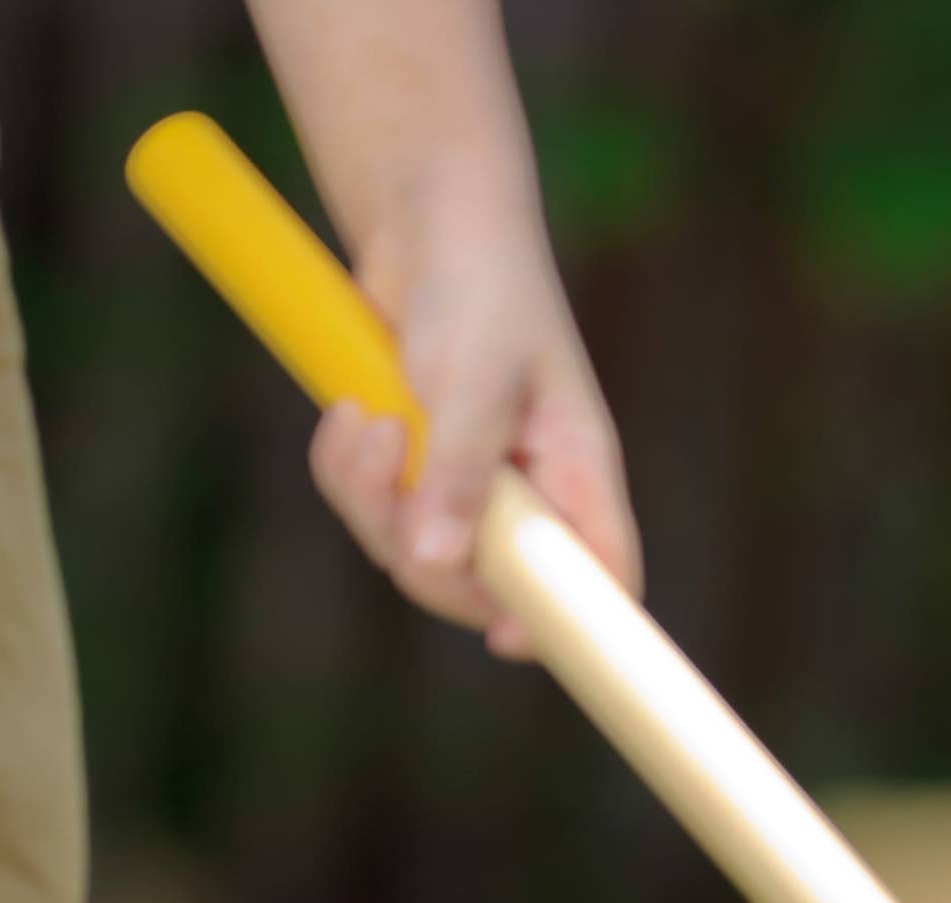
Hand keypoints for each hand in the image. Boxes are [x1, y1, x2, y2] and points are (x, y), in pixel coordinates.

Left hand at [303, 180, 638, 654]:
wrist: (426, 217)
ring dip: (368, 496)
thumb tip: (432, 562)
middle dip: (419, 545)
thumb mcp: (471, 378)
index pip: (603, 578)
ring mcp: (471, 484)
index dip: (570, 624)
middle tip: (391, 460)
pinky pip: (374, 511)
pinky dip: (347, 471)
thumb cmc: (477, 283)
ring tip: (362, 416)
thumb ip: (458, 472)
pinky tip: (348, 413)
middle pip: (485, 585)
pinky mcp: (417, 467)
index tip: (504, 637)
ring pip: (414, 552)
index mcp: (577, 472)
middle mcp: (531, 492)